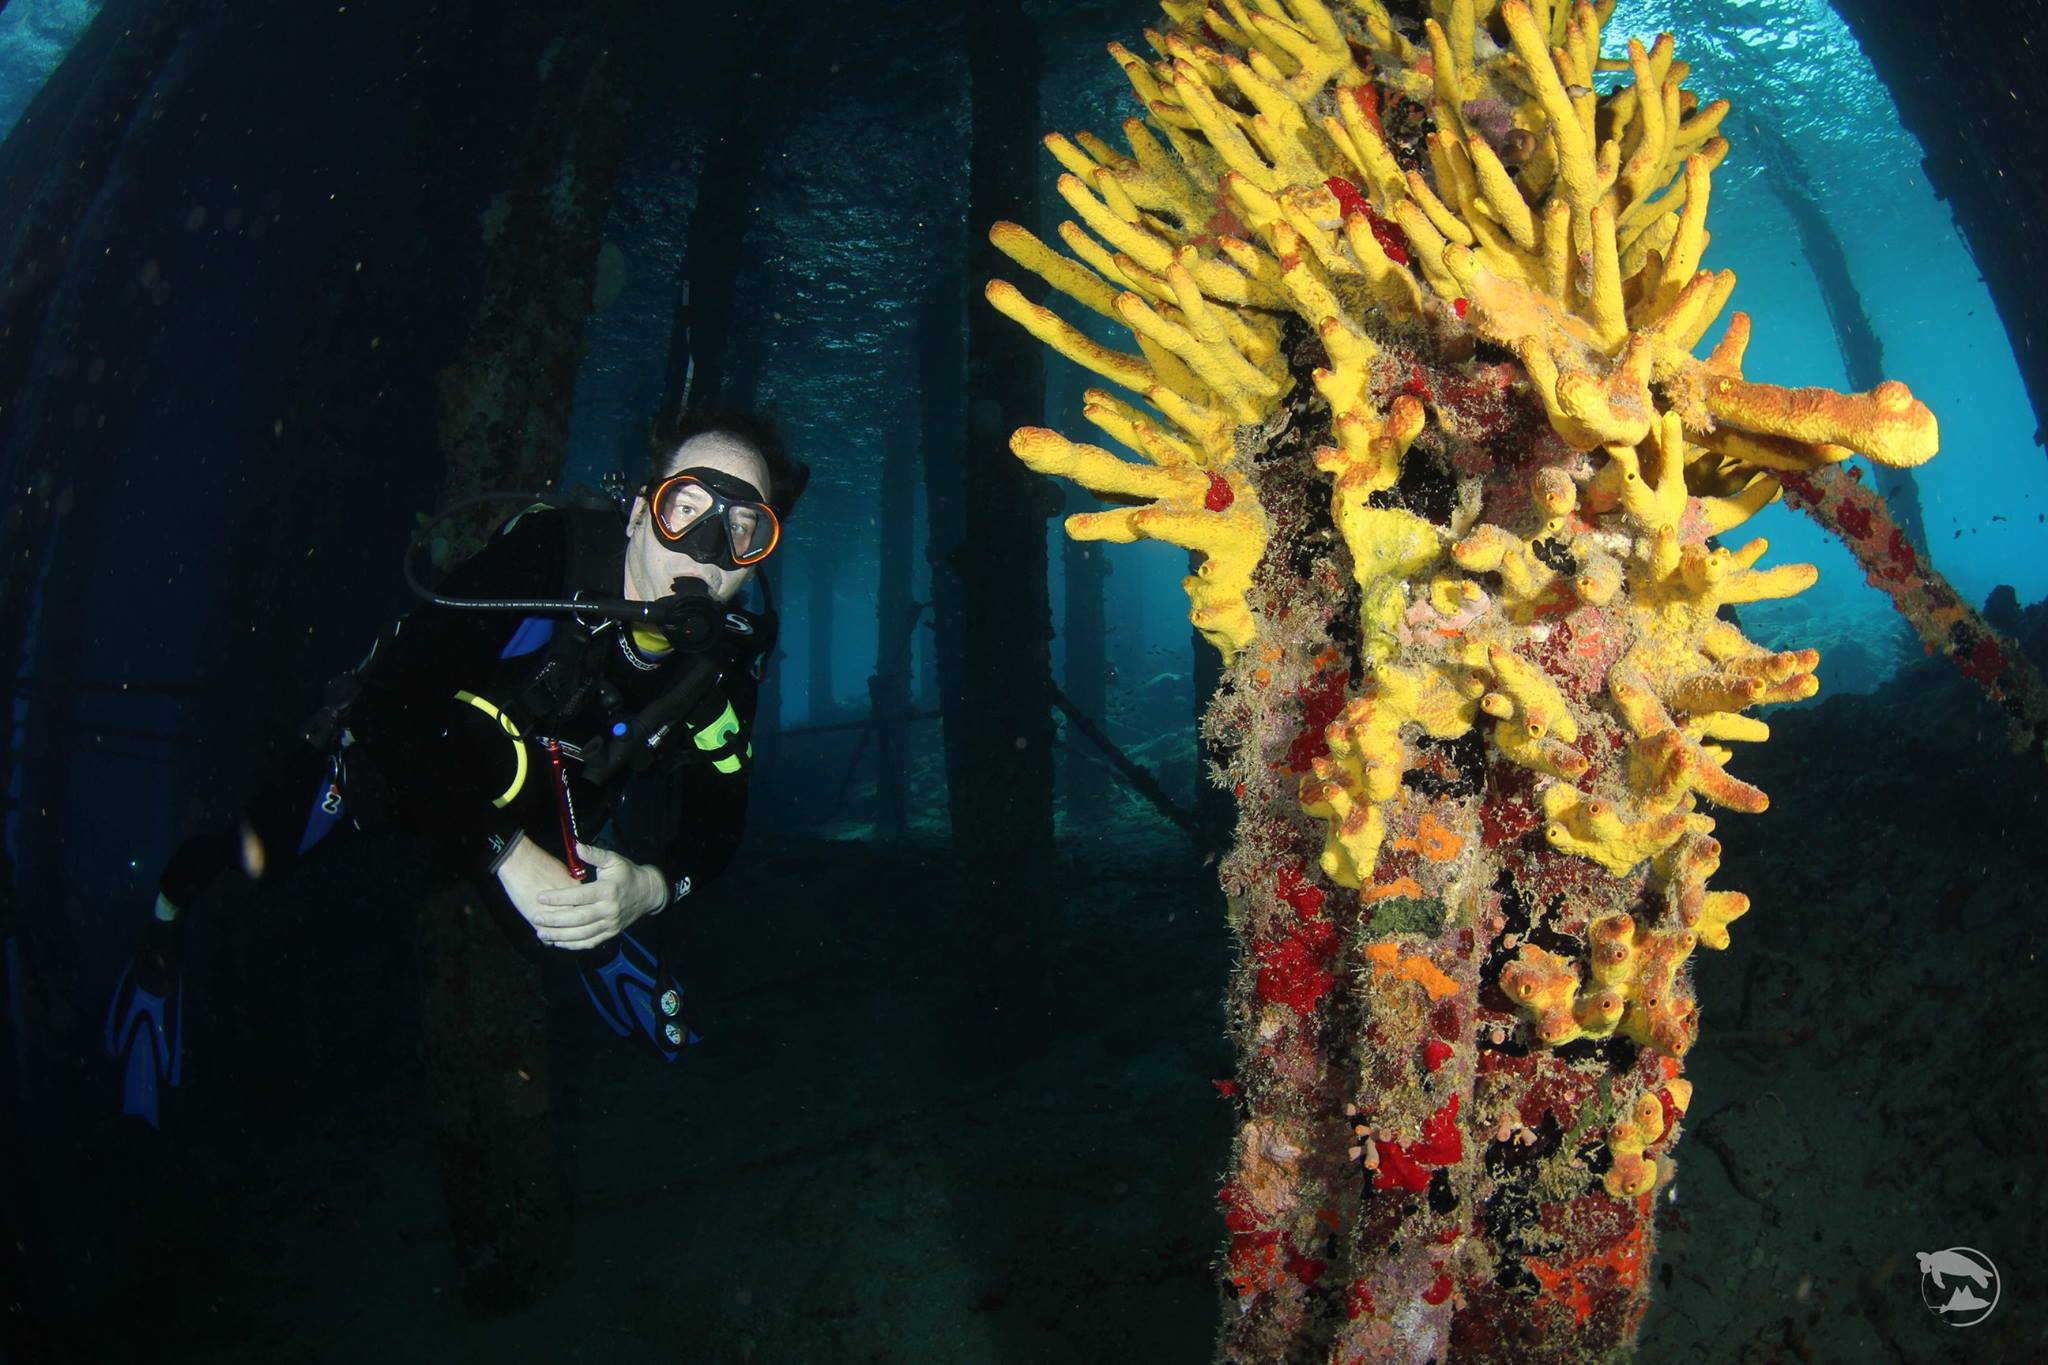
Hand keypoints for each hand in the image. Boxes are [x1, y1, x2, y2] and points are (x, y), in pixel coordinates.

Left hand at [496, 838, 666, 949]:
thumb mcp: (614, 860)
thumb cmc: (627, 874)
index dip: (559, 897)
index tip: (540, 896)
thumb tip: (576, 845)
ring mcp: (610, 924)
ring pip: (583, 934)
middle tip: (536, 918)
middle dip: (555, 920)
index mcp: (608, 890)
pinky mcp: (611, 933)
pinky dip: (573, 945)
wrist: (649, 893)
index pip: (580, 896)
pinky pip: (590, 942)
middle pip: (579, 918)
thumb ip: (594, 854)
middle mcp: (609, 910)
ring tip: (541, 933)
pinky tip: (558, 943)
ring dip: (561, 936)